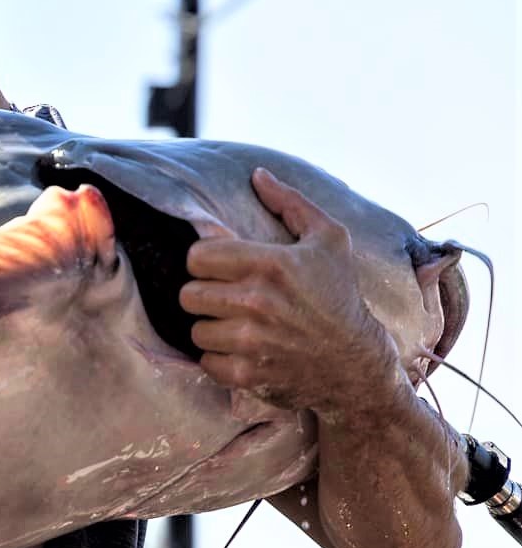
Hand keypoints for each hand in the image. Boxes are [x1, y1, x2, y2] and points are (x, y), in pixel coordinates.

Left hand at [179, 168, 402, 419]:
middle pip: (189, 294)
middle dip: (206, 294)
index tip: (223, 268)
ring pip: (195, 328)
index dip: (207, 261)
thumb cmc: (339, 294)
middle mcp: (256, 302)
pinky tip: (242, 349)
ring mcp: (251, 341)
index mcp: (271, 264)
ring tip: (238, 323)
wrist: (358, 361)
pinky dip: (219, 357)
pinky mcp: (247, 374)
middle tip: (229, 297)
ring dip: (212, 327)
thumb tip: (257, 174)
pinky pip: (205, 360)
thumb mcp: (329, 240)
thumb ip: (290, 203)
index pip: (197, 256)